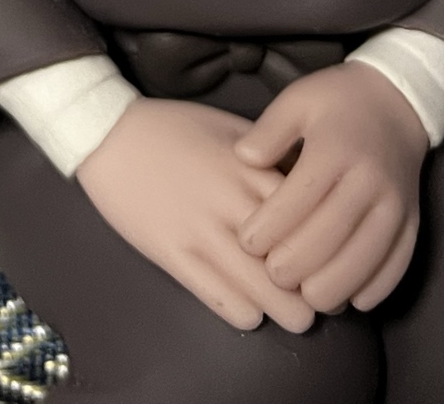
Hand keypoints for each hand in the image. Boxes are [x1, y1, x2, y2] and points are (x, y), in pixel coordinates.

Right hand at [77, 97, 315, 332]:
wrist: (107, 133)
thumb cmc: (173, 128)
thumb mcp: (229, 129)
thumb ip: (269, 157)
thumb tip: (311, 186)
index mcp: (251, 169)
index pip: (314, 220)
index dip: (332, 248)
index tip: (336, 259)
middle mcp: (233, 203)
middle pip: (297, 266)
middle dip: (317, 293)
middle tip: (320, 298)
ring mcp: (202, 232)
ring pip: (267, 296)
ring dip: (287, 312)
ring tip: (290, 311)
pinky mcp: (174, 255)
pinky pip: (226, 304)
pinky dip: (247, 314)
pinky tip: (249, 307)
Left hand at [235, 62, 427, 312]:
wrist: (396, 102)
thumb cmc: (335, 101)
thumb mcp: (296, 99)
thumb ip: (268, 130)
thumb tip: (242, 158)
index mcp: (336, 148)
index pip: (300, 198)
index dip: (271, 227)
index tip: (246, 243)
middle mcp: (369, 180)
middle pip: (332, 236)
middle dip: (297, 264)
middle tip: (270, 276)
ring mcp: (395, 205)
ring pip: (366, 259)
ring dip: (334, 285)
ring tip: (304, 294)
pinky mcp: (413, 222)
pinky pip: (397, 265)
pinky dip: (374, 289)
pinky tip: (349, 300)